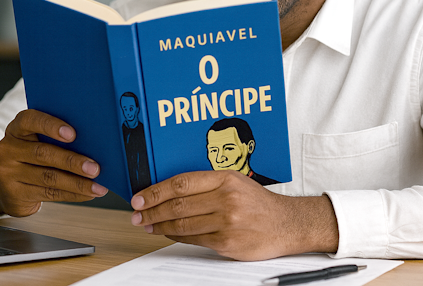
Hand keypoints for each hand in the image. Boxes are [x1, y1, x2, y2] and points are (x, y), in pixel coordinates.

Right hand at [0, 109, 107, 216]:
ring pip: (48, 177)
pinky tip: (88, 194)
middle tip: (95, 168)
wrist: (6, 184)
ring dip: (77, 183)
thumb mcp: (38, 139)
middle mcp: (9, 148)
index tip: (73, 134)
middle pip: (43, 153)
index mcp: (17, 128)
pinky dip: (72, 194)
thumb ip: (58, 136)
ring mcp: (8, 172)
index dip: (51, 126)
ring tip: (97, 186)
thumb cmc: (32, 154)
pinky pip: (48, 194)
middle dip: (72, 161)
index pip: (30, 120)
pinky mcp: (14, 194)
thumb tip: (94, 142)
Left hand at [129, 171, 337, 260]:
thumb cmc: (259, 203)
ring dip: (159, 225)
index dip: (156, 191)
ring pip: (182, 223)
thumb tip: (171, 190)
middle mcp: (226, 198)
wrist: (287, 224)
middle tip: (136, 213)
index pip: (182, 183)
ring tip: (146, 224)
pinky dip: (176, 236)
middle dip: (151, 210)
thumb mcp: (236, 182)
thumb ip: (207, 184)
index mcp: (225, 179)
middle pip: (178, 204)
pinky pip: (193, 240)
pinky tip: (166, 233)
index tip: (140, 197)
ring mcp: (226, 222)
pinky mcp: (227, 242)